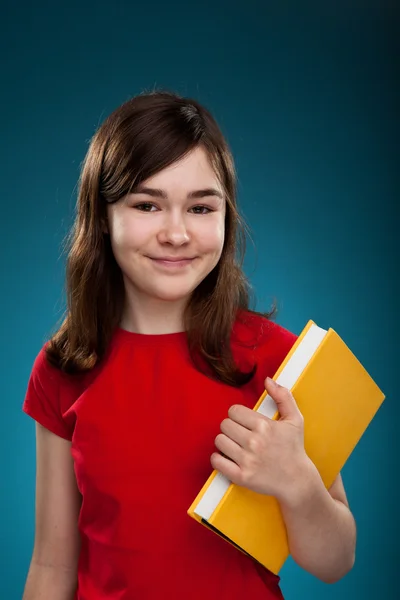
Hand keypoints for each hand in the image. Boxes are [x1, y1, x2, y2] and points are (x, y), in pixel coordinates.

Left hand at [211, 377, 312, 501]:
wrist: (297, 481)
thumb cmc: (294, 448)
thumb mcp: (295, 419)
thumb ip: (283, 396)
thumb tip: (268, 380)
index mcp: (264, 426)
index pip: (233, 411)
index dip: (237, 415)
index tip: (244, 422)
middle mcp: (254, 442)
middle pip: (224, 425)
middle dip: (231, 428)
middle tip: (241, 434)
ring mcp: (247, 460)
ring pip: (219, 441)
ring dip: (225, 442)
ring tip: (236, 445)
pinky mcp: (241, 476)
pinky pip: (217, 462)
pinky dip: (218, 459)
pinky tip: (228, 457)